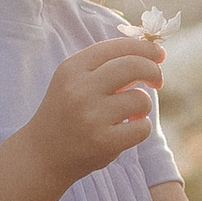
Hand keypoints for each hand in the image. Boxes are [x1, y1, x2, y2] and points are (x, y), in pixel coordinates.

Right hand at [27, 34, 166, 185]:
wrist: (42, 154)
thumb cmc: (66, 113)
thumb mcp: (74, 82)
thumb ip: (106, 66)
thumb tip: (150, 54)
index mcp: (72, 68)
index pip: (118, 47)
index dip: (145, 48)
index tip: (158, 55)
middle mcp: (80, 89)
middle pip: (134, 66)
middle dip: (153, 71)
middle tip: (157, 81)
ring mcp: (92, 116)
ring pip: (141, 100)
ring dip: (143, 106)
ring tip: (130, 114)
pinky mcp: (104, 141)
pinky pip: (142, 127)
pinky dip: (142, 127)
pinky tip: (128, 130)